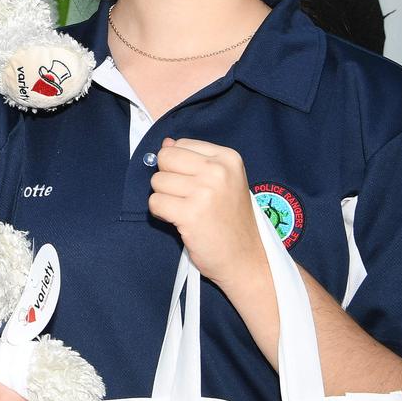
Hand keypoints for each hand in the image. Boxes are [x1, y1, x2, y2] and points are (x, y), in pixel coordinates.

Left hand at [148, 138, 266, 292]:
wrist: (246, 258)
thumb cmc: (231, 219)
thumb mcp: (222, 180)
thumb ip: (194, 159)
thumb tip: (166, 142)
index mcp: (227, 157)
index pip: (178, 144)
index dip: (177, 165)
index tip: (192, 182)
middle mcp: (218, 170)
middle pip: (165, 158)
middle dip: (167, 178)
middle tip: (185, 197)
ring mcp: (205, 191)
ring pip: (157, 181)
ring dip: (164, 198)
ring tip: (186, 210)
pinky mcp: (190, 213)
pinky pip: (155, 203)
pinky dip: (161, 213)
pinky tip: (180, 221)